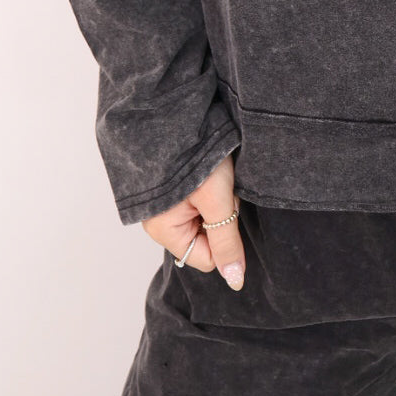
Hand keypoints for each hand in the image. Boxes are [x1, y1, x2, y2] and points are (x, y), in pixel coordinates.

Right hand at [140, 152, 246, 290]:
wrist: (175, 113)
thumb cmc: (195, 157)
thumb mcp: (217, 200)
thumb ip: (226, 242)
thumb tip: (235, 282)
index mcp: (163, 231)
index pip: (207, 257)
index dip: (224, 235)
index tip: (224, 205)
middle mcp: (160, 222)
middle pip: (207, 237)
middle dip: (220, 216)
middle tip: (219, 188)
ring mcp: (165, 205)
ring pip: (206, 218)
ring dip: (217, 201)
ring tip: (214, 176)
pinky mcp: (173, 189)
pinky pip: (200, 203)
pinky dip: (211, 190)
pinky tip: (210, 172)